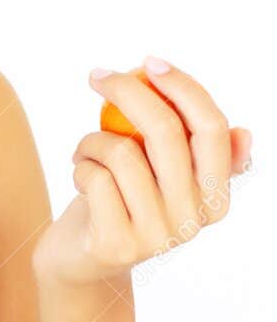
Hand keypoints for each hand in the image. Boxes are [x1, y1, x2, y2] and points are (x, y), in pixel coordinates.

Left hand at [32, 57, 252, 288]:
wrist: (81, 259)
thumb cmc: (125, 202)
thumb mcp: (163, 175)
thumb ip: (196, 150)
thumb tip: (243, 133)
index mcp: (217, 198)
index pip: (212, 129)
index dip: (183, 87)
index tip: (150, 62)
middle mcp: (193, 221)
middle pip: (166, 132)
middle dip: (127, 90)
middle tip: (98, 75)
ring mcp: (156, 236)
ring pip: (122, 153)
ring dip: (92, 139)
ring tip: (86, 149)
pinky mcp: (116, 244)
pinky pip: (94, 177)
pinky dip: (80, 165)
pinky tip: (80, 175)